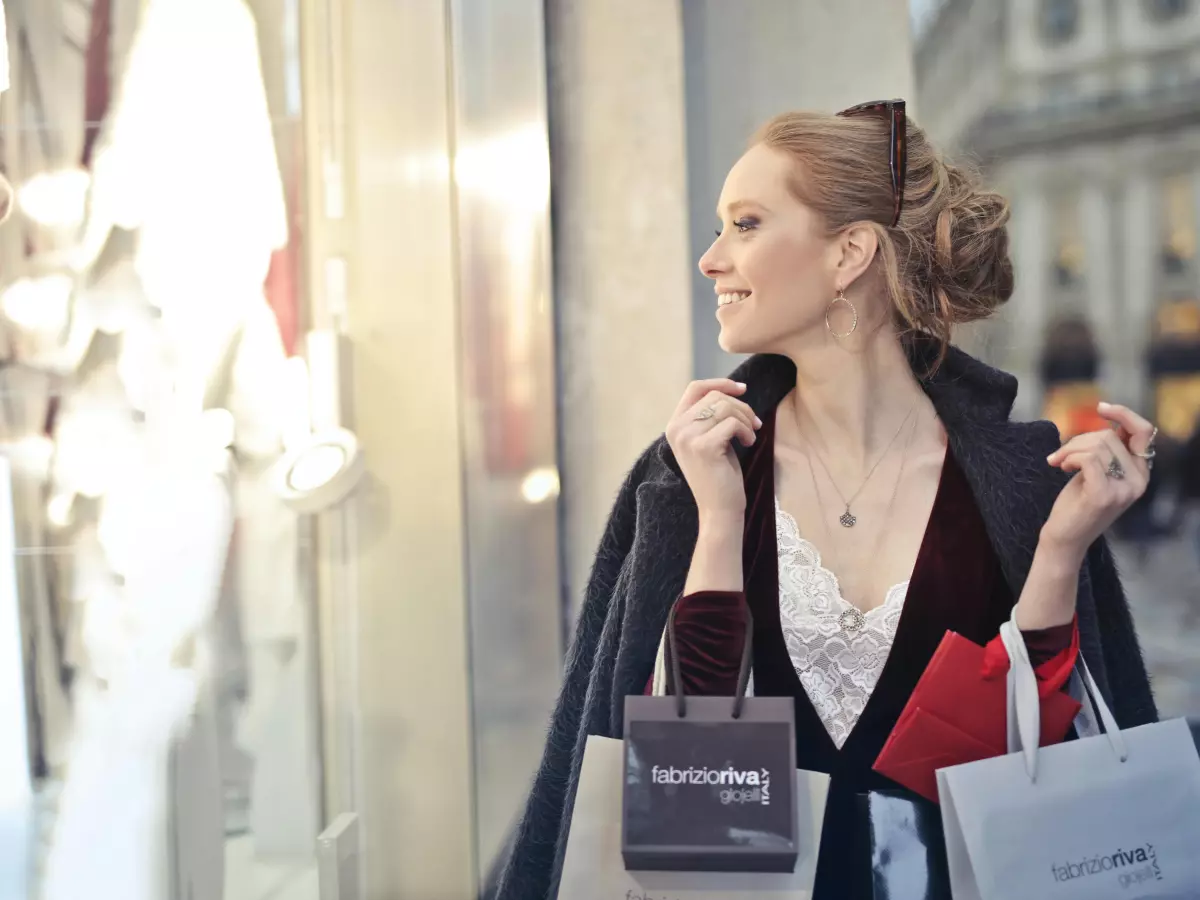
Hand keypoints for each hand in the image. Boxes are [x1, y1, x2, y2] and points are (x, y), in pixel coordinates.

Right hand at [665, 379, 760, 522]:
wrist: (718, 509)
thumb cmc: (719, 475)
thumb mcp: (710, 438)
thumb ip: (711, 415)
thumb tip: (733, 388)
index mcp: (674, 425)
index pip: (695, 387)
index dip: (721, 383)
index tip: (743, 388)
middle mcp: (676, 428)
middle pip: (714, 396)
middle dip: (741, 406)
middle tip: (754, 424)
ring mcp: (687, 437)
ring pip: (725, 407)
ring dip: (746, 419)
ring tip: (751, 435)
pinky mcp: (703, 447)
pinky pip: (732, 423)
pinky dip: (746, 431)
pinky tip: (749, 443)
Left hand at [1042, 402, 1155, 559]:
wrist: (1064, 538)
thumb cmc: (1076, 503)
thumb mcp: (1098, 472)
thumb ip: (1110, 450)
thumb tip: (1113, 419)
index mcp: (1141, 474)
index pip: (1144, 432)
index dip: (1124, 413)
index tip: (1101, 408)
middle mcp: (1138, 482)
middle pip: (1109, 435)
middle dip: (1078, 439)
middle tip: (1060, 456)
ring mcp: (1123, 490)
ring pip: (1096, 444)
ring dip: (1069, 449)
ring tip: (1059, 463)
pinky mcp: (1103, 495)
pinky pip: (1087, 458)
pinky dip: (1069, 458)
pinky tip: (1060, 467)